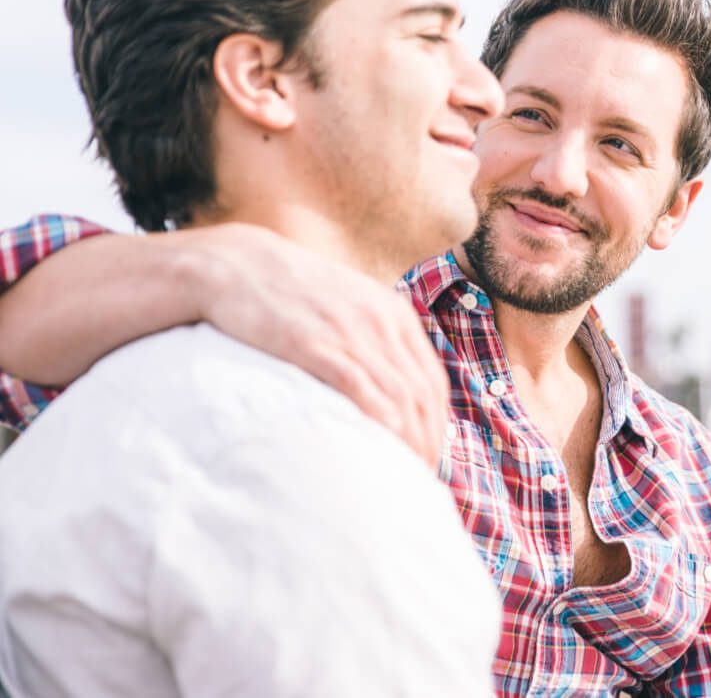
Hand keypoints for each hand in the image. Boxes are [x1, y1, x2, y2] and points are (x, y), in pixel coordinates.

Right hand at [178, 223, 448, 467]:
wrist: (236, 265)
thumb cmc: (289, 293)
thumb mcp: (346, 305)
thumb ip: (371, 338)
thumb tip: (385, 389)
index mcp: (394, 314)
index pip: (434, 381)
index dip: (437, 427)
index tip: (427, 459)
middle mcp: (382, 322)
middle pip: (423, 397)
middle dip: (427, 445)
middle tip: (416, 481)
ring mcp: (350, 332)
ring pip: (398, 399)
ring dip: (405, 445)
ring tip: (396, 480)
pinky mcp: (315, 344)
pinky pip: (359, 390)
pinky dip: (376, 424)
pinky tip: (376, 451)